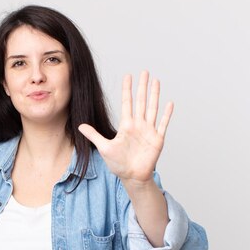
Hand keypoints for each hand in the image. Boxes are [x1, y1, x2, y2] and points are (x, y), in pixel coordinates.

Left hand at [79, 71, 172, 185]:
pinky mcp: (157, 139)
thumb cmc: (118, 164)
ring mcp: (149, 131)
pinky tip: (169, 103)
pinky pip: (163, 124)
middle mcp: (138, 125)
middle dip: (143, 87)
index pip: (127, 103)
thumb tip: (80, 125)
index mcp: (126, 125)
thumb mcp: (104, 148)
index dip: (127, 89)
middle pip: (141, 101)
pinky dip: (167, 114)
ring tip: (156, 81)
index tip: (128, 76)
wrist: (132, 177)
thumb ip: (94, 135)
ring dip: (155, 95)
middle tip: (145, 72)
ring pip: (152, 108)